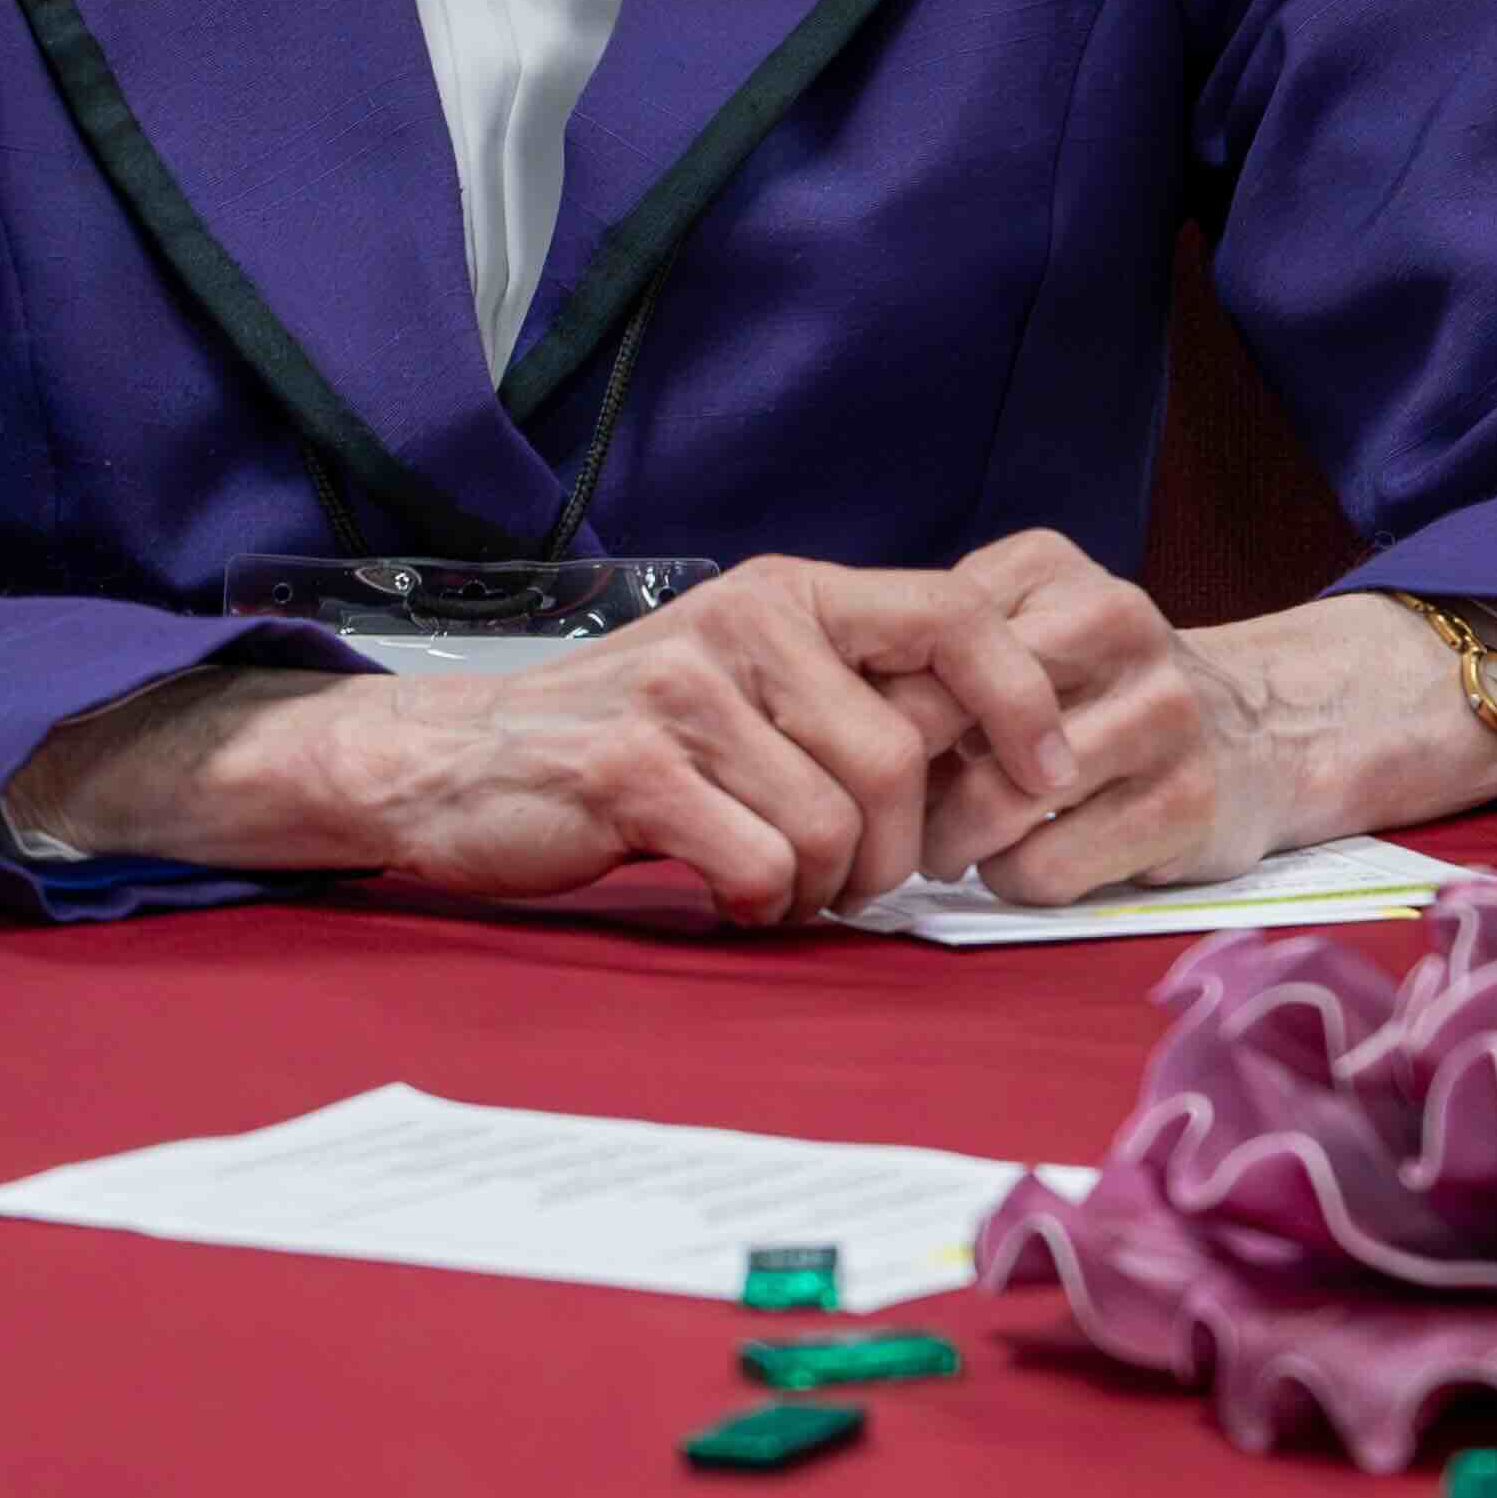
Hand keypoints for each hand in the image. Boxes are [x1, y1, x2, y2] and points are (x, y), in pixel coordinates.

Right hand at [205, 552, 1079, 922]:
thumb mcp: (746, 674)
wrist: (447, 761)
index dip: (1022, 697)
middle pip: (900, 757)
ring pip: (834, 824)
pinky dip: (761, 905)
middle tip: (856, 884)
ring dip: (824, 890)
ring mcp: (685, 692)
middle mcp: (747, 624)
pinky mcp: (630, 769)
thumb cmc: (626, 733)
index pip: (957, 612)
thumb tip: (994, 747)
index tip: (1049, 774)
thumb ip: (851, 690)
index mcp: (792, 592)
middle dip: (899, 851)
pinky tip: (730, 898)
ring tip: (782, 890)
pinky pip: (759, 864)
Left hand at [900, 530, 1302, 907]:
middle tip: (897, 814)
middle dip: (902, 789)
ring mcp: (1163, 715)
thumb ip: (941, 647)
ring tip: (956, 844)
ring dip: (951, 847)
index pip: (918, 652)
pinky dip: (1012, 880)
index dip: (872, 717)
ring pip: (992, 809)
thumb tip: (839, 720)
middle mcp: (1122, 625)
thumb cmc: (1099, 688)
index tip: (869, 753)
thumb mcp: (1029, 624)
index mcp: (1060, 574)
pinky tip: (1026, 859)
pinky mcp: (1186, 803)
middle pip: (943, 726)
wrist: (1258, 731)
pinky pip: (1043, 869)